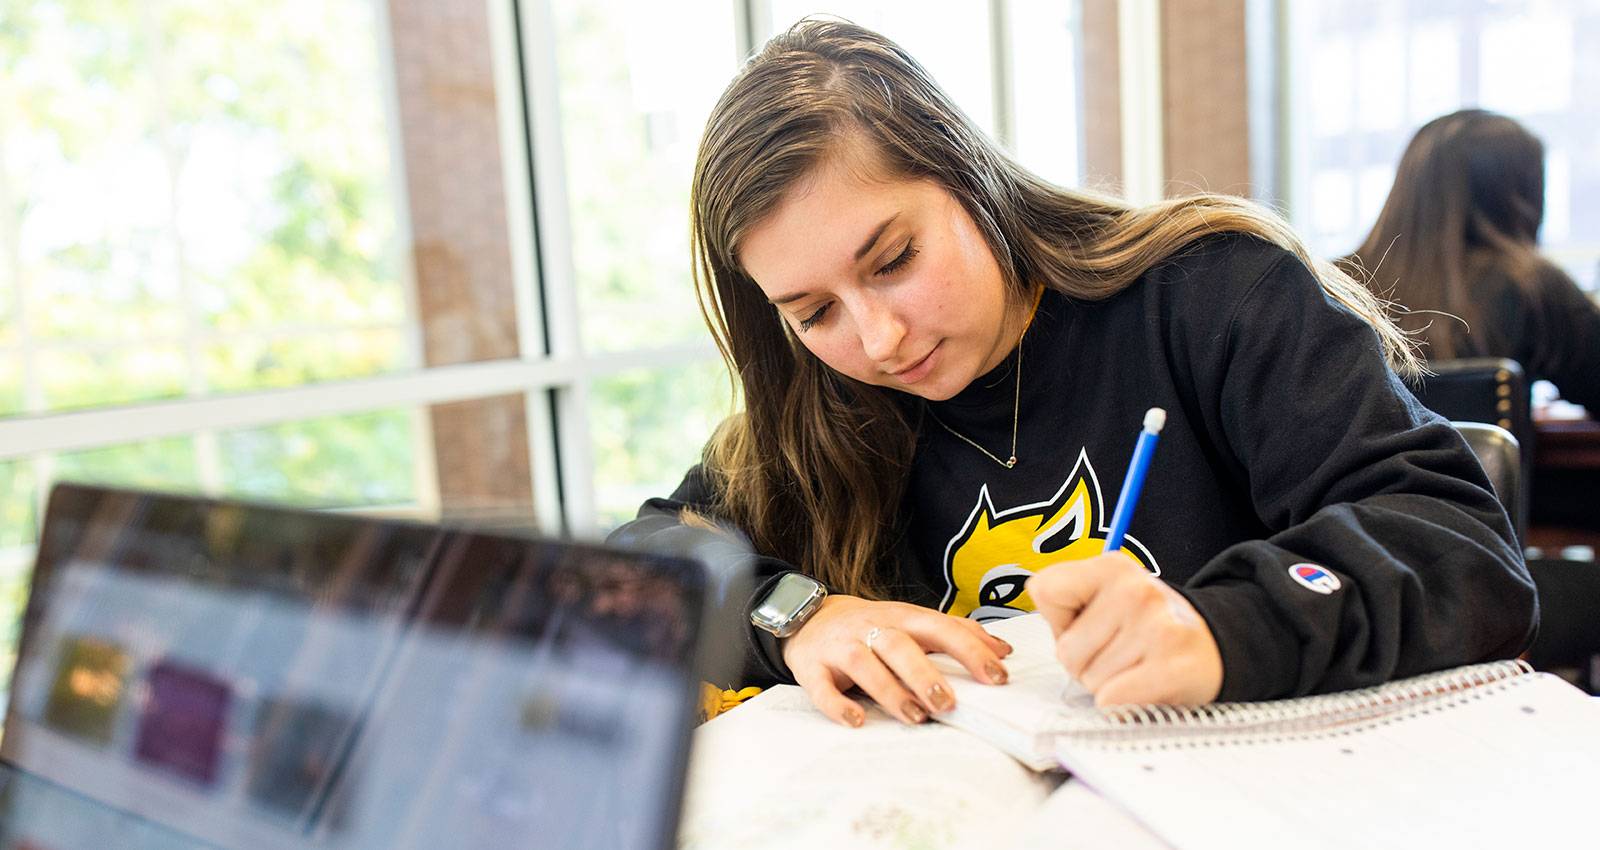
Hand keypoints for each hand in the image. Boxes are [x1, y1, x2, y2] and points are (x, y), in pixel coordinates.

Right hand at [780, 595, 1012, 727]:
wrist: (808, 616)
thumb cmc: (872, 626)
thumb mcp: (912, 621)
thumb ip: (956, 633)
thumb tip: (1003, 650)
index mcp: (903, 617)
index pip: (941, 628)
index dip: (970, 651)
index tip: (998, 677)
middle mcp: (871, 627)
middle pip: (899, 646)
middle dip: (924, 674)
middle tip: (948, 704)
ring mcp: (840, 646)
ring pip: (864, 664)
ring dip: (890, 691)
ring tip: (914, 717)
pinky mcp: (812, 667)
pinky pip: (821, 686)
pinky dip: (837, 705)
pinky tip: (856, 721)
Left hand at [1025, 552, 1222, 706]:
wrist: (1211, 650)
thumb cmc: (1144, 628)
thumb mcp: (1104, 596)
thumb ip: (1061, 598)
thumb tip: (1033, 595)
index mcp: (1112, 566)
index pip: (1045, 590)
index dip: (1059, 620)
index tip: (1087, 623)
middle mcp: (1136, 590)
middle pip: (1066, 650)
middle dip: (1084, 662)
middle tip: (1119, 653)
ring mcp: (1157, 627)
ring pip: (1089, 679)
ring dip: (1107, 683)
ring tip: (1136, 667)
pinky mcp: (1172, 668)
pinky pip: (1111, 700)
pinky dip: (1121, 704)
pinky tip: (1144, 687)